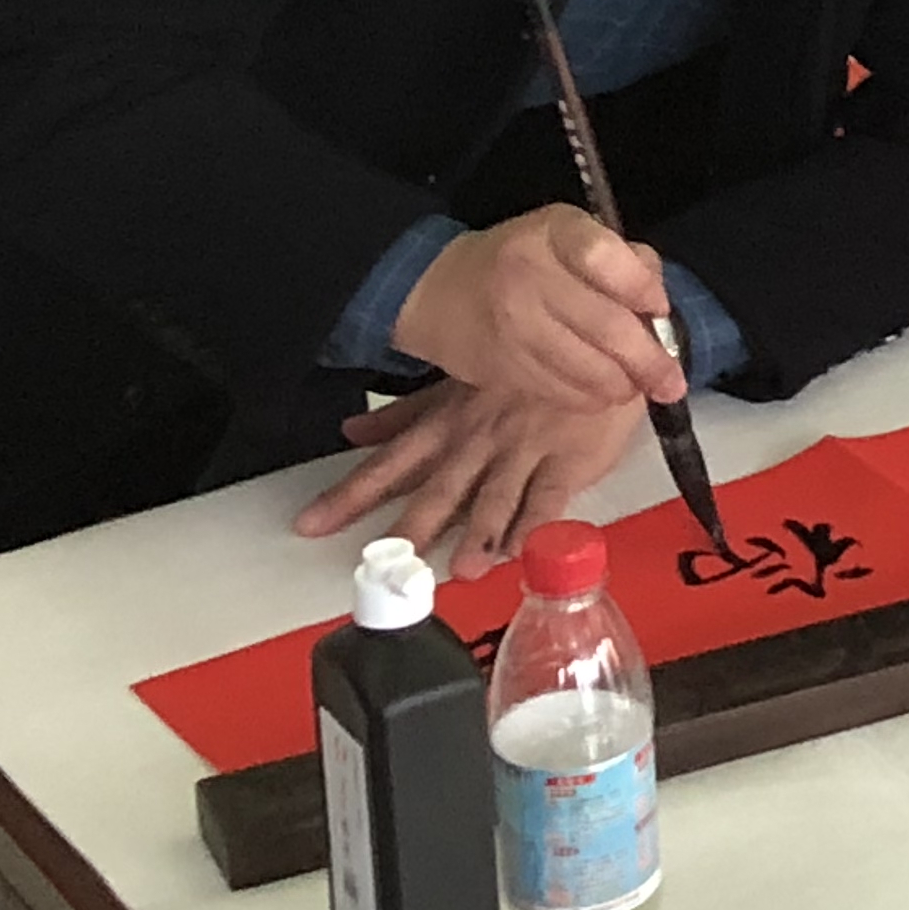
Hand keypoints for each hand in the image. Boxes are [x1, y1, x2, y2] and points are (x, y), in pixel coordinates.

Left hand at [295, 384, 644, 578]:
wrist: (597, 339)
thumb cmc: (526, 367)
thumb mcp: (459, 383)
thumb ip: (407, 413)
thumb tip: (353, 431)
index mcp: (450, 423)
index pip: (392, 461)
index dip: (351, 493)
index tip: (311, 524)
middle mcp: (480, 440)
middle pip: (438, 490)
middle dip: (409, 529)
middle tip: (384, 567)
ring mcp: (525, 449)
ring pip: (497, 496)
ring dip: (478, 534)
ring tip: (462, 570)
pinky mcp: (570, 458)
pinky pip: (552, 495)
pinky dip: (538, 524)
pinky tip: (527, 550)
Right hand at [390, 206, 679, 410]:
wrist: (439, 290)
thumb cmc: (524, 257)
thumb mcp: (570, 233)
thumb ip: (621, 259)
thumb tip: (659, 303)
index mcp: (555, 232)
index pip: (605, 257)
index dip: (641, 288)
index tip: (660, 310)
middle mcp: (529, 276)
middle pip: (605, 324)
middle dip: (648, 359)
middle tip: (672, 382)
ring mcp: (512, 325)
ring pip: (584, 367)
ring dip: (622, 385)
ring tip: (639, 388)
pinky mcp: (500, 366)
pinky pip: (558, 391)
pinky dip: (588, 398)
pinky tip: (602, 393)